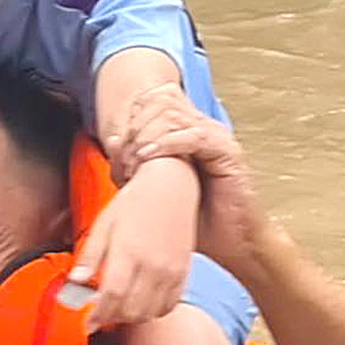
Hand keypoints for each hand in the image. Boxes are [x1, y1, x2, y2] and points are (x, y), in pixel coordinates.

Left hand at [69, 154, 197, 329]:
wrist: (171, 187)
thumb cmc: (134, 203)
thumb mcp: (103, 223)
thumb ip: (90, 256)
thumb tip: (74, 283)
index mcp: (129, 251)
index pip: (112, 296)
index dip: (97, 316)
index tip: (87, 324)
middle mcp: (154, 264)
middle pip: (131, 310)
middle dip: (112, 318)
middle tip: (100, 314)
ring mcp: (172, 270)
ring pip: (151, 312)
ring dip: (132, 317)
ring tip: (120, 308)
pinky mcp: (184, 272)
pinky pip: (170, 305)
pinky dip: (154, 311)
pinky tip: (142, 302)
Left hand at [112, 83, 266, 270]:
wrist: (232, 244)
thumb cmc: (197, 221)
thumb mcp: (155, 188)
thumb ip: (135, 163)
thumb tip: (112, 142)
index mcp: (188, 131)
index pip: (154, 100)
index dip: (130, 120)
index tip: (117, 153)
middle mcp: (204, 127)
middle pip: (160, 102)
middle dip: (134, 130)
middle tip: (124, 163)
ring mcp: (217, 137)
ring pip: (172, 116)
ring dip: (145, 137)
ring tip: (135, 165)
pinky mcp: (227, 152)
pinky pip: (193, 135)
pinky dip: (165, 144)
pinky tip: (149, 160)